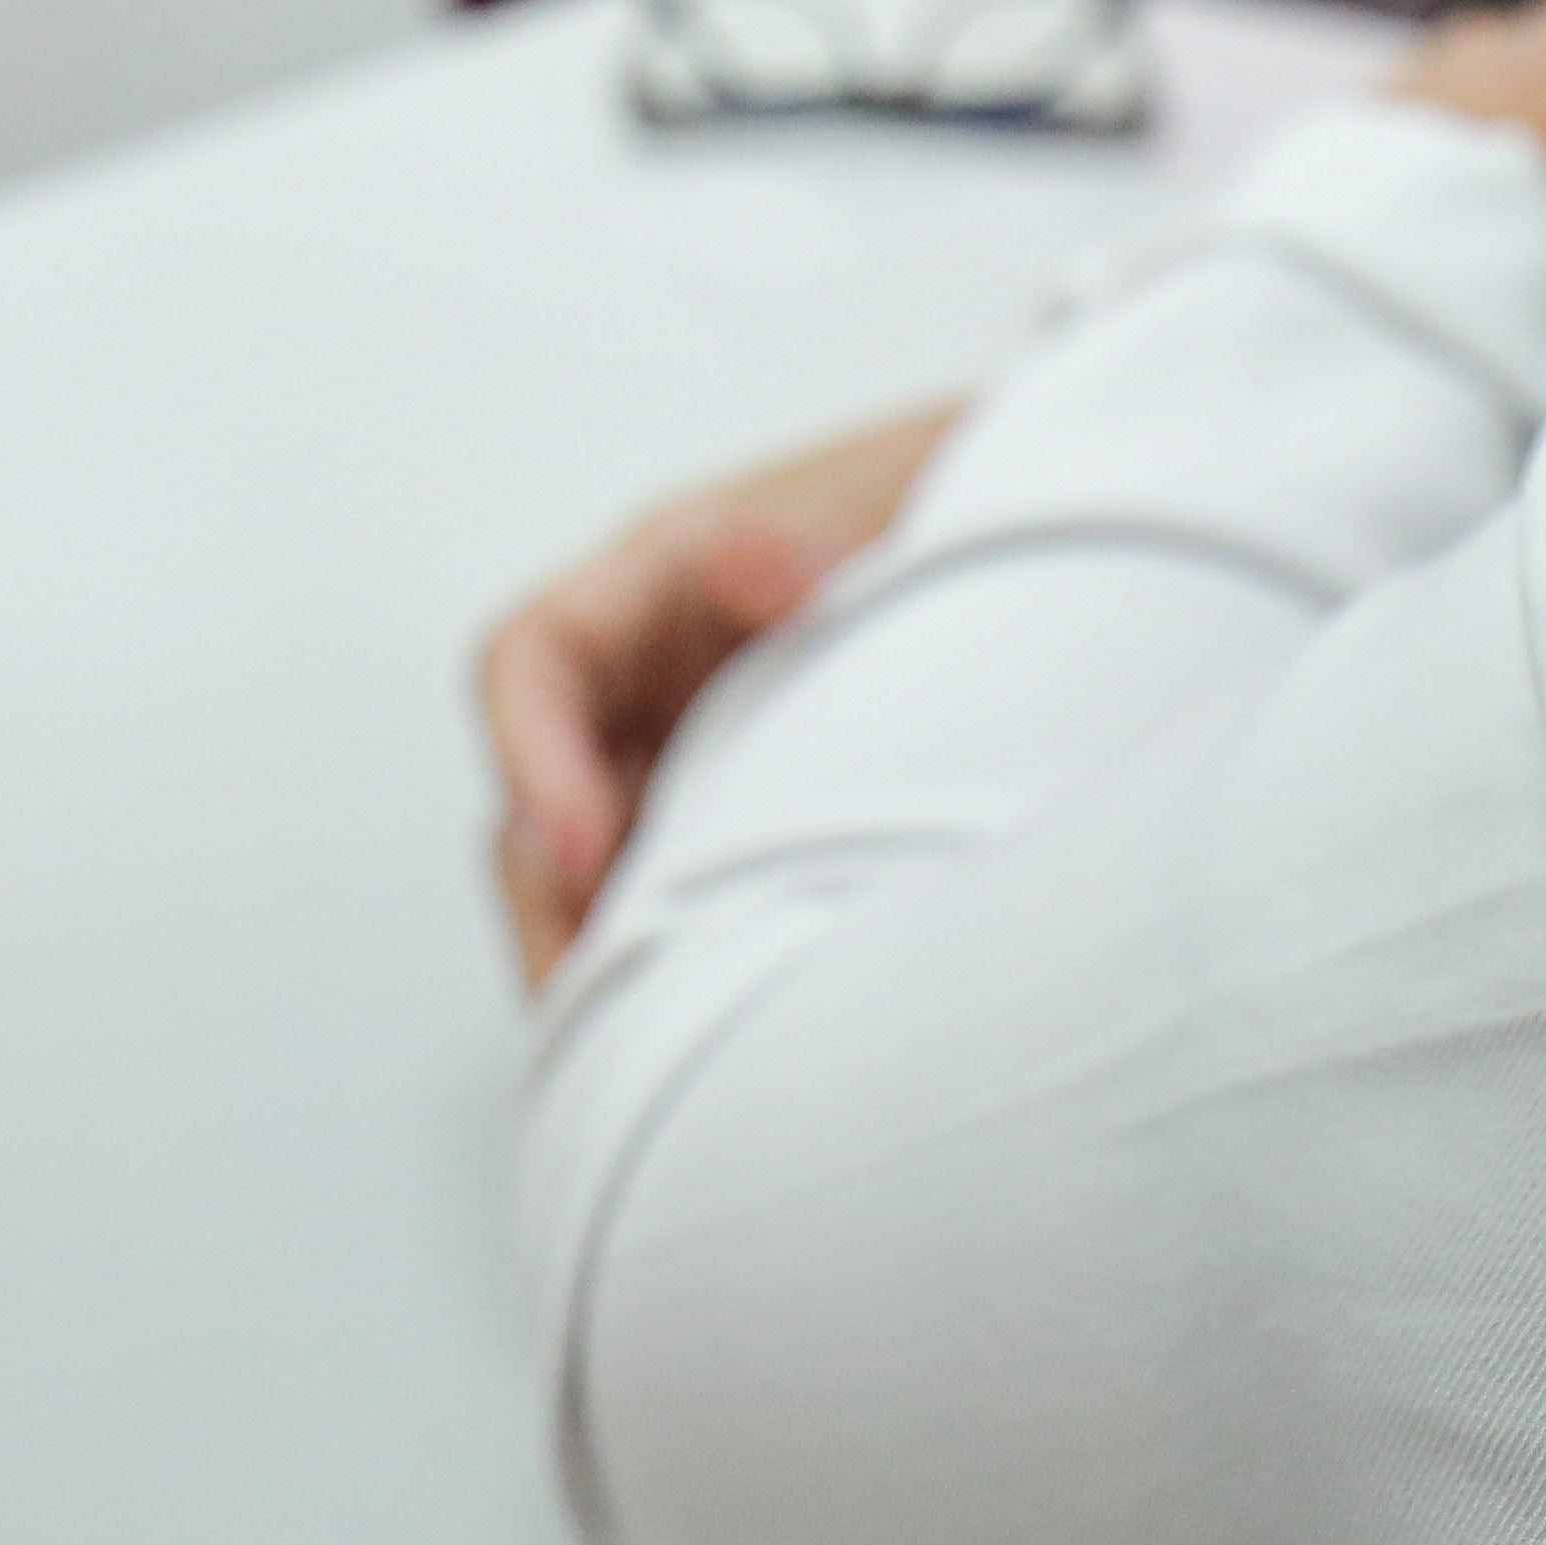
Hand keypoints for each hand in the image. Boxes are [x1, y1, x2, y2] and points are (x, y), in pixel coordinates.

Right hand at [477, 405, 952, 984]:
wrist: (1016, 541)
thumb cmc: (920, 508)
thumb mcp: (858, 504)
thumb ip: (791, 539)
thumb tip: (761, 564)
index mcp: (642, 588)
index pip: (528, 665)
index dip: (531, 760)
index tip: (581, 849)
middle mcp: (638, 685)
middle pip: (538, 805)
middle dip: (554, 905)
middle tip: (594, 999)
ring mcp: (679, 765)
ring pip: (595, 874)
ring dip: (607, 950)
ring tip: (648, 1039)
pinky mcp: (727, 831)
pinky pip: (672, 903)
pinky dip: (677, 960)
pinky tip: (725, 1018)